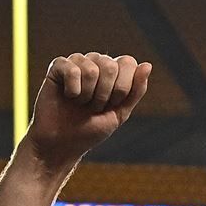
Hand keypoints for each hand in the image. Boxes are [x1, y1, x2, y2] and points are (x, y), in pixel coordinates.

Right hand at [25, 52, 151, 166]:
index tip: (112, 104)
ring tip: (81, 103)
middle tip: (94, 107)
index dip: (122, 88)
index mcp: (113, 71)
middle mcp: (96, 61)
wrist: (64, 144)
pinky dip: (73, 90)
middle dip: (105, 95)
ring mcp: (76, 62)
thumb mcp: (120, 113)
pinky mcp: (58, 66)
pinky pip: (71, 70)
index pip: (128, 62)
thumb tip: (147, 65)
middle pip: (110, 66)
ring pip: (91, 70)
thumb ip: (136, 90)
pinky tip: (68, 96)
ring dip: (88, 95)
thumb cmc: (92, 129)